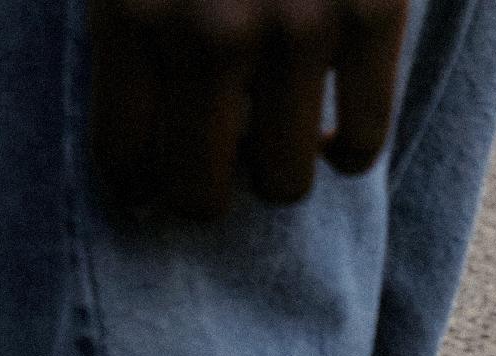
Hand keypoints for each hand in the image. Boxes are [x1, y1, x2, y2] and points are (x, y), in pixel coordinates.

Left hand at [90, 0, 410, 221]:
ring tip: (272, 129)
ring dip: (277, 165)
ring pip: (283, 181)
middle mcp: (211, 27)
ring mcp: (297, 24)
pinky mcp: (372, 10)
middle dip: (206, 185)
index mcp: (130, 2)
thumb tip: (141, 151)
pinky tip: (332, 127)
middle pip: (200, 196)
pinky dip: (348, 148)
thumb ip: (136, 25)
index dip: (137, 184)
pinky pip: (360, 143)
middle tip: (218, 157)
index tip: (150, 185)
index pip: (123, 159)